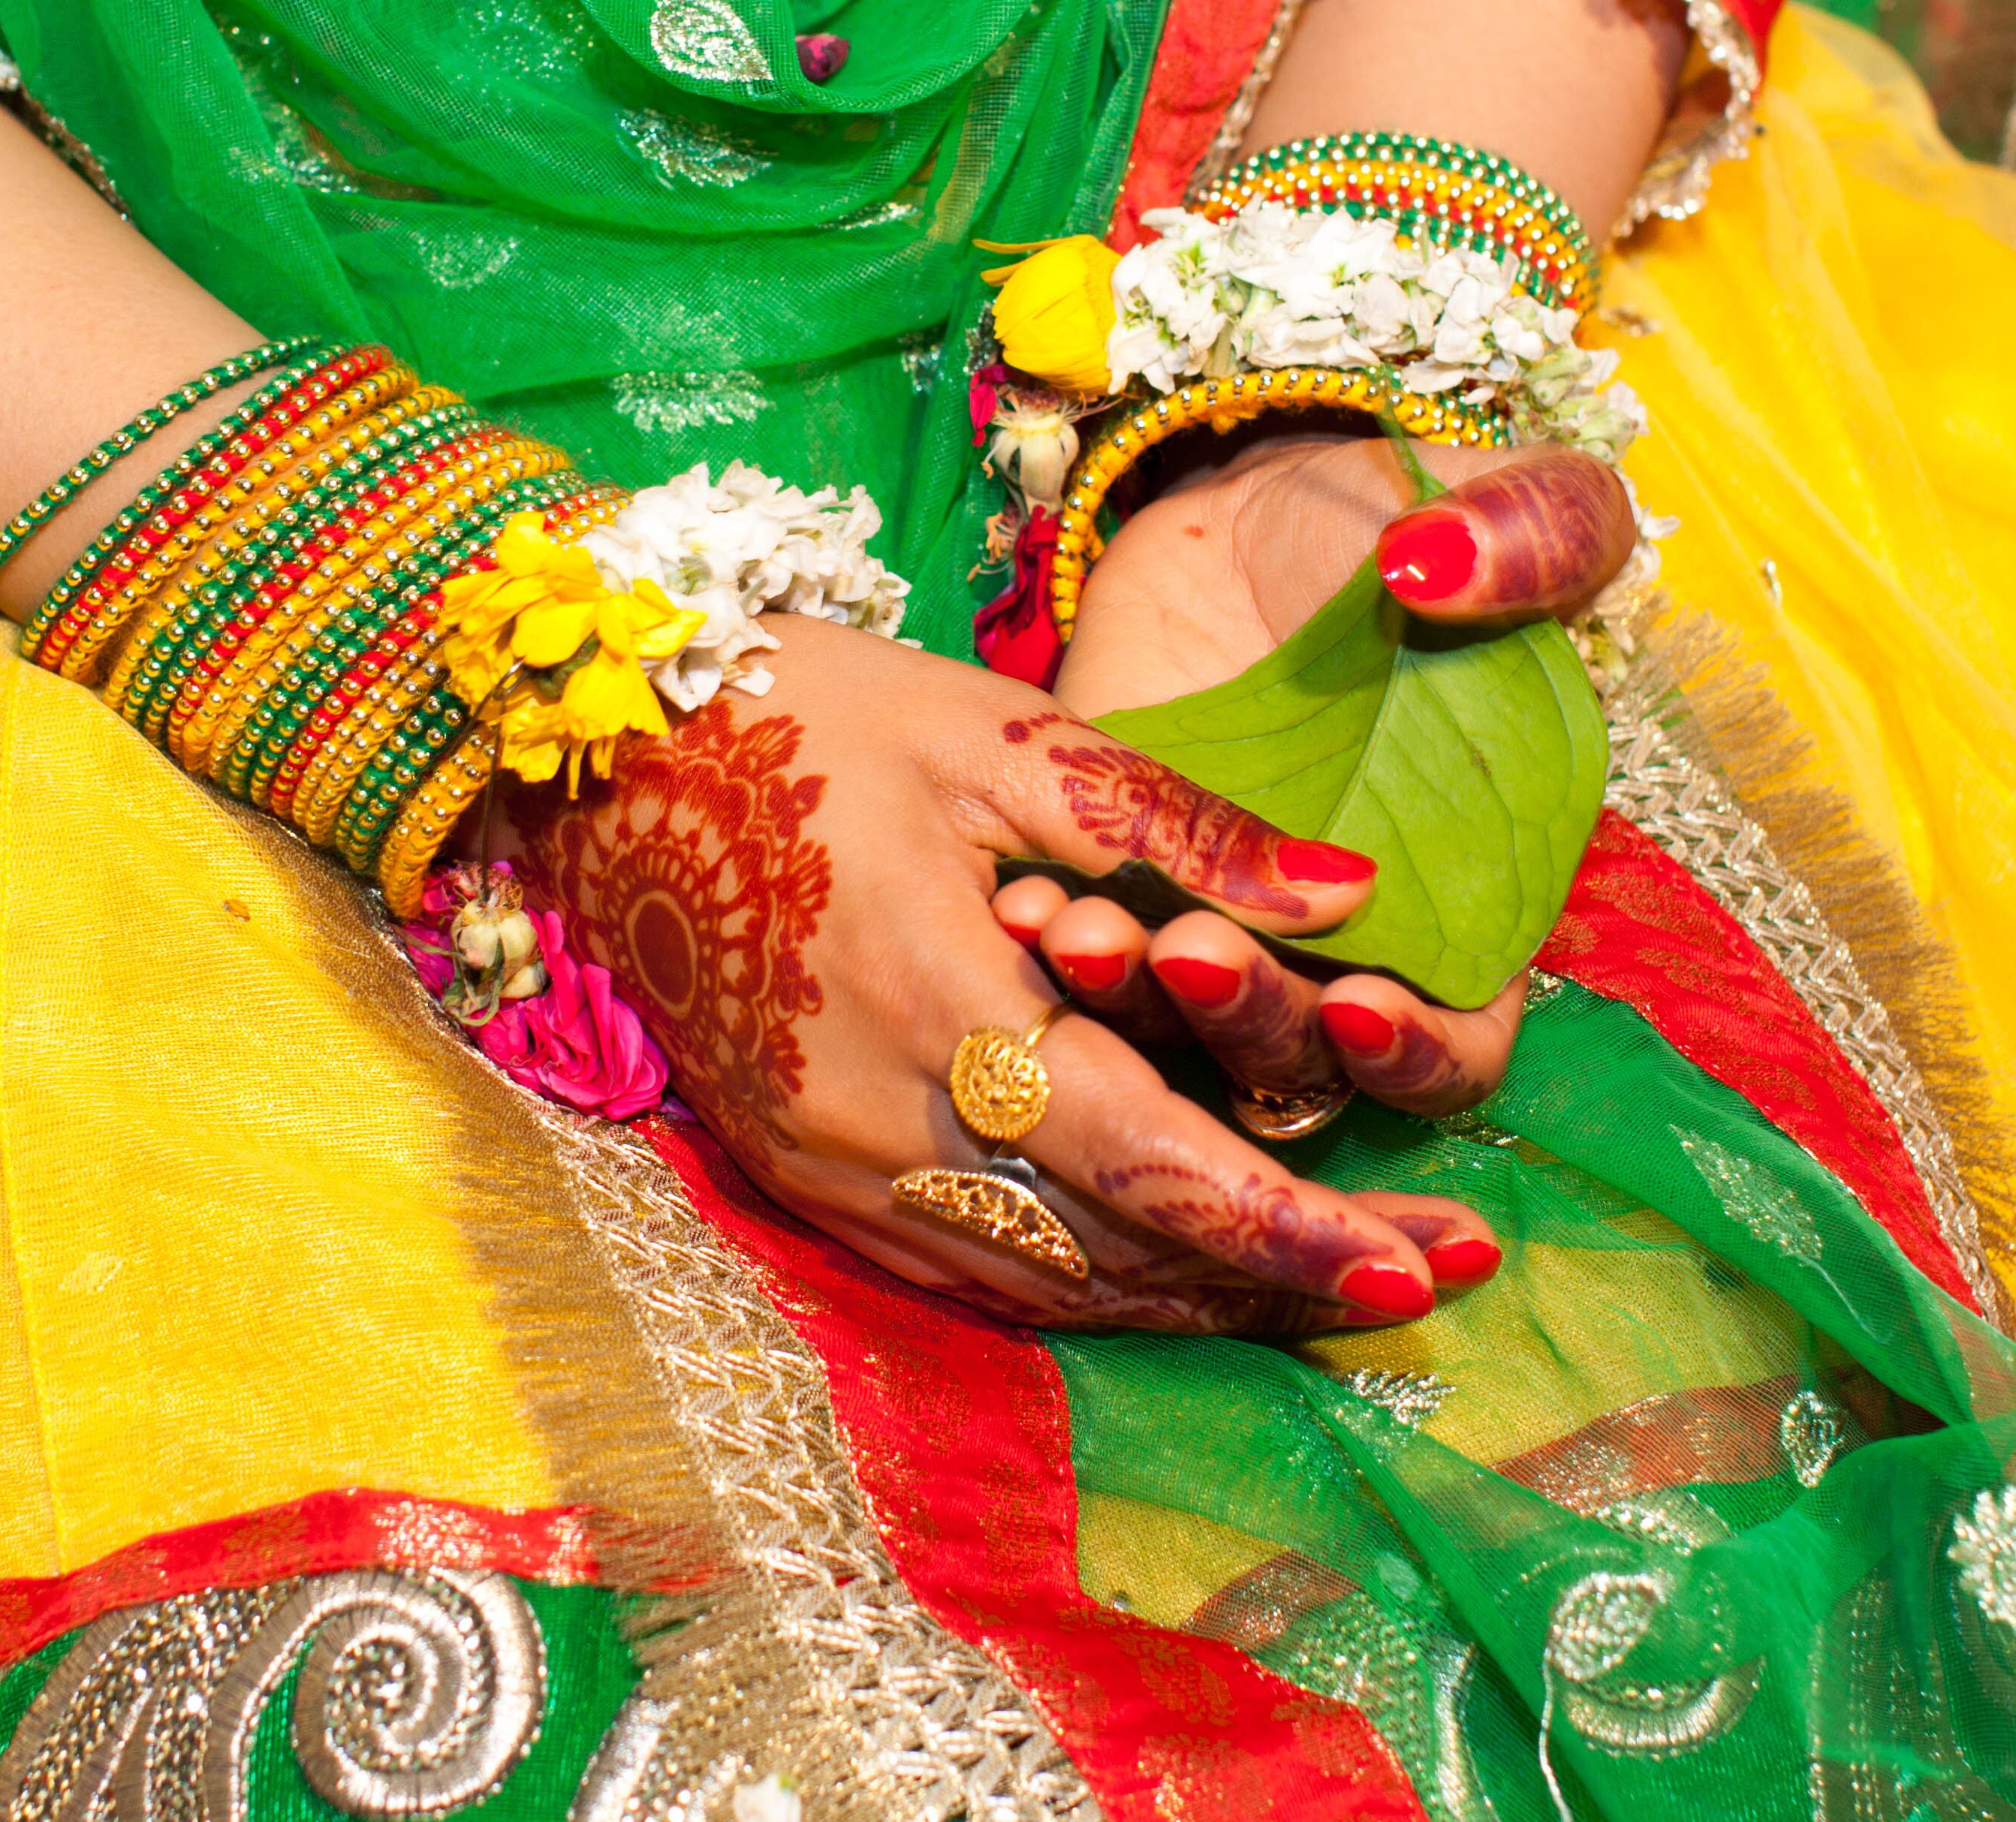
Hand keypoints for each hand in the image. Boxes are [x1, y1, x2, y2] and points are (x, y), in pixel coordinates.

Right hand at [508, 616, 1501, 1331]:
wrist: (591, 752)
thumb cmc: (804, 714)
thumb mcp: (1002, 734)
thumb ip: (1182, 827)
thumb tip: (1357, 900)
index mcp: (937, 1005)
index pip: (1150, 1165)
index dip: (1292, 1228)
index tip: (1422, 1262)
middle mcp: (872, 1122)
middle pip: (1111, 1261)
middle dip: (1276, 1285)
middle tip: (1424, 1285)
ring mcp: (820, 1165)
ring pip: (1039, 1285)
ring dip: (1188, 1301)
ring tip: (1328, 1291)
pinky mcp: (789, 1170)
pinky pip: (960, 1266)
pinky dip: (1080, 1282)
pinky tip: (1166, 1270)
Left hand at [990, 433, 1634, 1157]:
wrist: (1252, 513)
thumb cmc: (1406, 527)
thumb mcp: (1502, 504)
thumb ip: (1538, 530)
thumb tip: (1450, 567)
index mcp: (1466, 902)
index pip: (1458, 1044)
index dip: (1415, 1051)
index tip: (1354, 1002)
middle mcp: (1344, 949)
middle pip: (1302, 1061)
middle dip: (1241, 1022)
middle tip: (1177, 948)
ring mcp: (1221, 928)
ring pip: (1179, 1037)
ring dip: (1126, 1006)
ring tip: (1070, 929)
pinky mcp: (1116, 889)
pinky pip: (1085, 960)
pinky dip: (1051, 950)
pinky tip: (1014, 900)